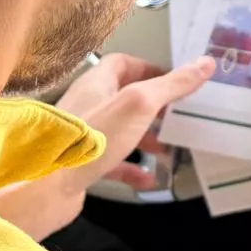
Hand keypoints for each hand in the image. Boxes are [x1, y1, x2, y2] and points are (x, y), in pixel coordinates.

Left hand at [0, 54, 213, 240]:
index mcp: (96, 83)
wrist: (46, 188)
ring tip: (167, 149)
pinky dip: (132, 169)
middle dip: (152, 107)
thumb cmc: (91, 139)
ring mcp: (82, 137)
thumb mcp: (139, 104)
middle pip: (124, 97)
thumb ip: (172, 85)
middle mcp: (87, 106)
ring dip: (145, 139)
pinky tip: (148, 179)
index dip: (149, 68)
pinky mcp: (81, 165)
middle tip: (175, 116)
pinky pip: (111, 162)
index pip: (123, 63)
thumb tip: (204, 63)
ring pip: (120, 131)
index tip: (174, 82)